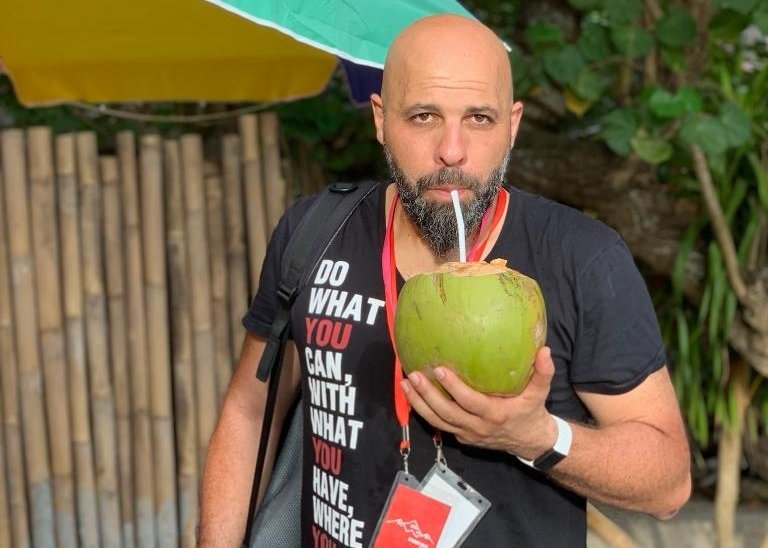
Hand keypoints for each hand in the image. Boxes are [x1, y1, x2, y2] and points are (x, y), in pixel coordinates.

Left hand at [400, 346, 557, 459]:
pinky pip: (440, 425)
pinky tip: (412, 396)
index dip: (453, 387)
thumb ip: (544, 372)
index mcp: (495, 414)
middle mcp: (477, 427)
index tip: (439, 370)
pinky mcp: (462, 437)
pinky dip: (424, 412)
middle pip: (446, 413)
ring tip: (405, 384)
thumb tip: (545, 351)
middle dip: (427, 395)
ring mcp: (468, 434)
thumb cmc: (532, 411)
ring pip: (438, 422)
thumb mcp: (541, 393)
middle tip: (412, 375)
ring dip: (419, 404)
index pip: (469, 401)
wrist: (530, 442)